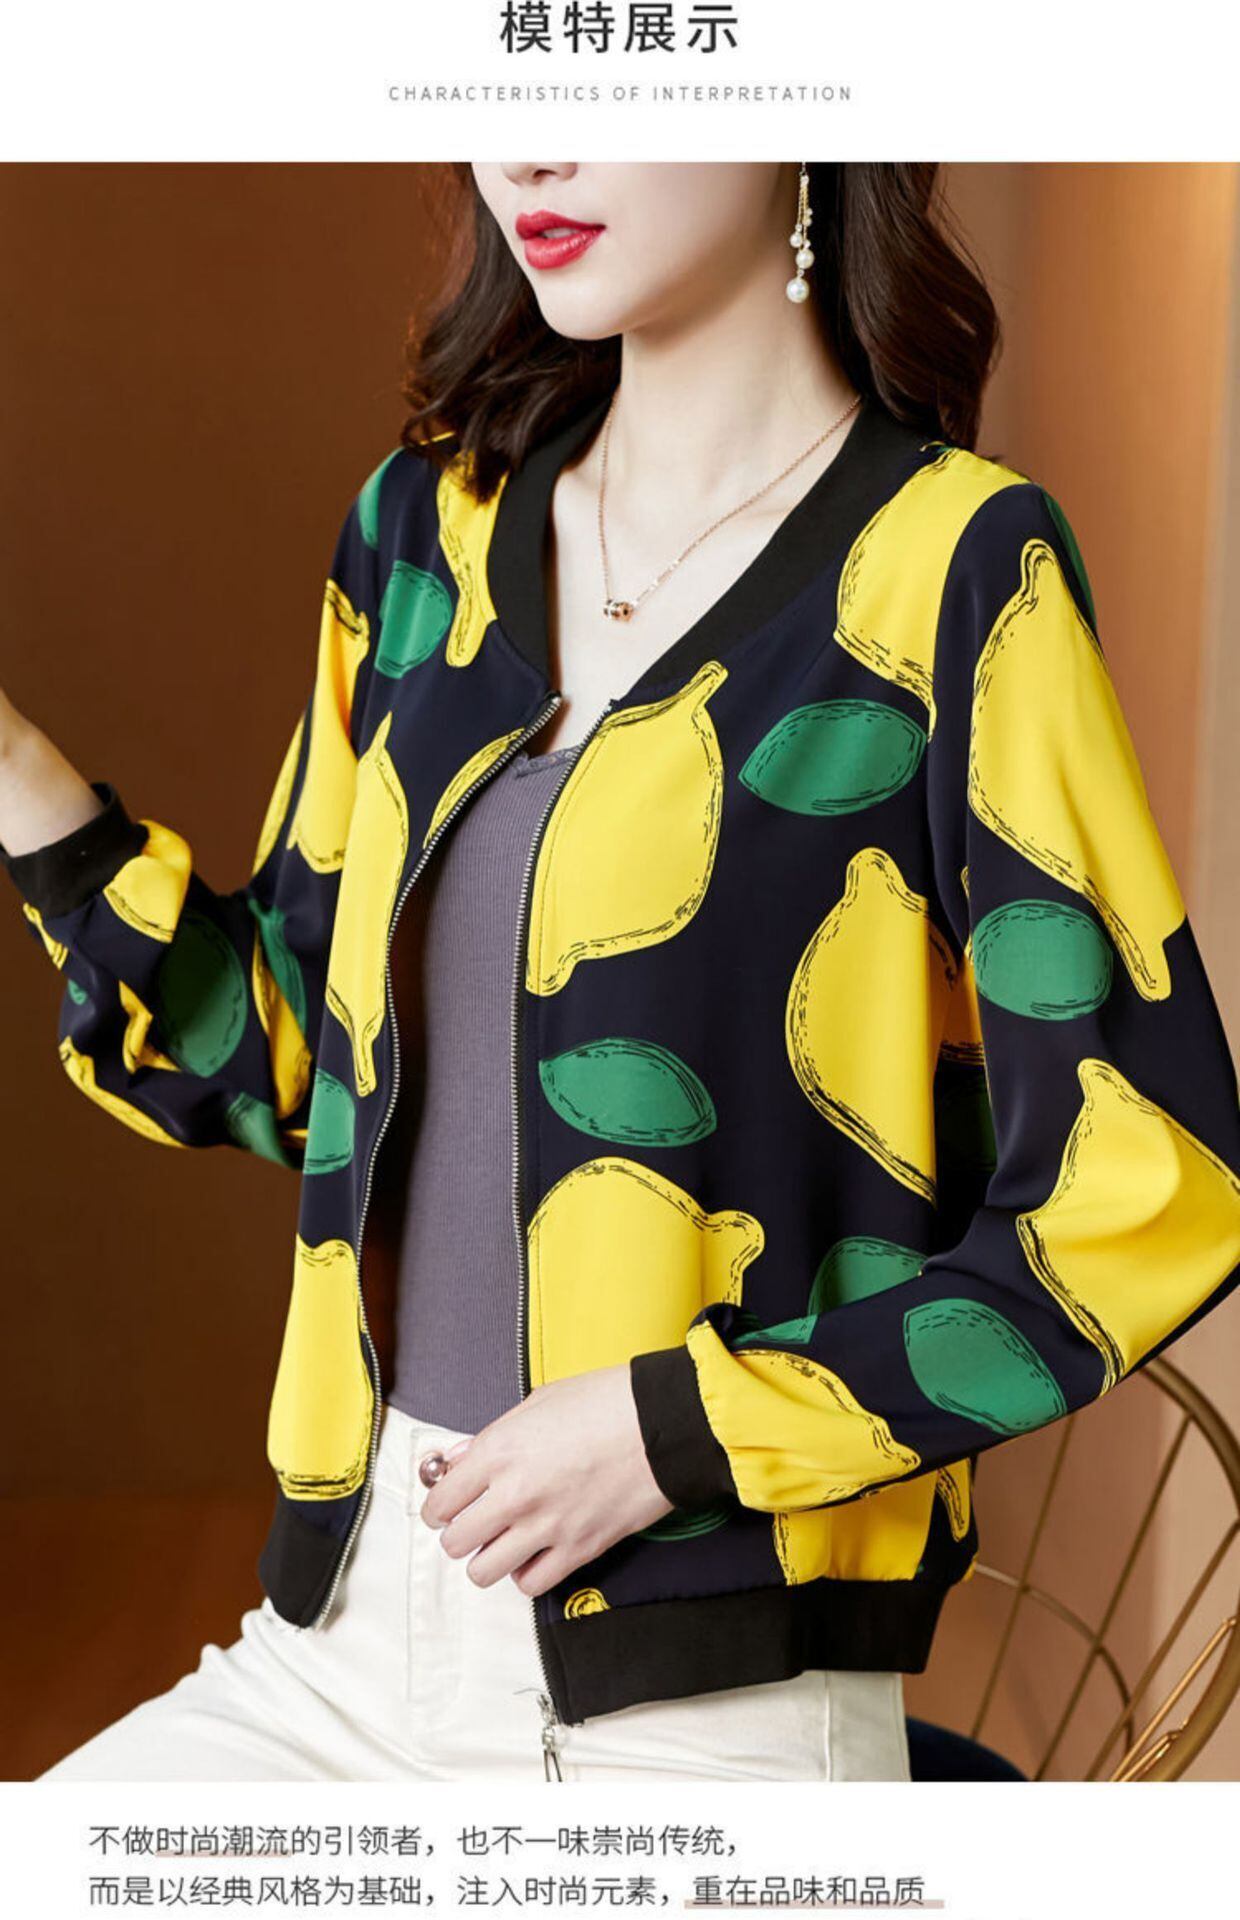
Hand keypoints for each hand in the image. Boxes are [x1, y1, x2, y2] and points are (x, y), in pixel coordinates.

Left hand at [417, 1363, 675, 1596]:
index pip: (441, 1500)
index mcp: (499, 1451)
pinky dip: (526, 1574)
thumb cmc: (606, 1403)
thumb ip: (492, 1436)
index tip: (448, 1506)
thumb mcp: (539, 1402)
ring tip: (502, 1542)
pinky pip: (530, 1583)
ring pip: (483, 1572)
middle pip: (454, 1542)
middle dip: (459, 1534)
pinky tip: (535, 1553)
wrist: (662, 1426)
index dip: (439, 1506)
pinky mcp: (578, 1549)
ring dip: (487, 1559)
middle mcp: (514, 1494)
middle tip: (475, 1522)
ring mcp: (545, 1527)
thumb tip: (458, 1460)